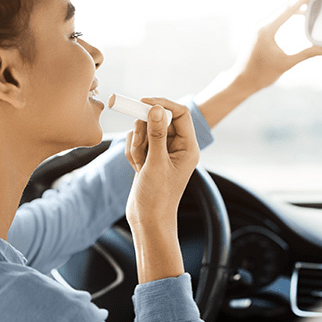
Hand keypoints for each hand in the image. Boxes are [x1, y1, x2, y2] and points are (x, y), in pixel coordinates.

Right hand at [124, 98, 199, 226]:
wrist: (147, 220)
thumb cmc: (157, 196)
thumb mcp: (156, 162)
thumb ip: (156, 133)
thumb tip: (157, 108)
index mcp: (188, 147)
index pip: (180, 113)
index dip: (162, 104)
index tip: (142, 102)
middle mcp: (177, 146)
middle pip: (159, 119)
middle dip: (144, 131)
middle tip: (140, 147)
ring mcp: (163, 151)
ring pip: (145, 130)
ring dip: (137, 144)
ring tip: (140, 165)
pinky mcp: (150, 156)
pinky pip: (137, 141)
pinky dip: (133, 152)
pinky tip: (136, 168)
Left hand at [195, 0, 321, 127]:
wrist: (241, 80)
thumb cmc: (261, 74)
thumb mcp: (286, 64)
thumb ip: (307, 54)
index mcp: (267, 29)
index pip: (290, 7)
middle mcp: (263, 23)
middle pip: (288, 2)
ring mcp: (261, 25)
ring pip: (283, 7)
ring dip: (300, 1)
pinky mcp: (262, 29)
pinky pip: (279, 14)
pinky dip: (292, 10)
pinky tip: (303, 12)